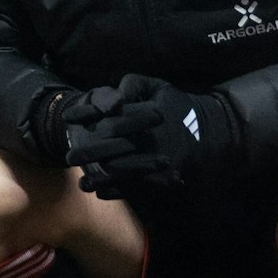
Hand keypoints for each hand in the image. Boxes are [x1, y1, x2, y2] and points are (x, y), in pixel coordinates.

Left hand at [63, 74, 235, 197]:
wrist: (209, 130)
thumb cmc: (175, 105)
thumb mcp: (157, 87)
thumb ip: (133, 85)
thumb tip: (113, 97)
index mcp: (148, 114)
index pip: (112, 116)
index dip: (87, 116)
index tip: (68, 119)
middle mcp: (153, 138)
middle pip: (115, 147)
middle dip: (90, 153)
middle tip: (69, 157)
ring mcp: (159, 160)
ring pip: (126, 171)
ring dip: (101, 178)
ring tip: (83, 183)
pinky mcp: (164, 177)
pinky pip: (139, 186)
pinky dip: (119, 190)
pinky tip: (100, 192)